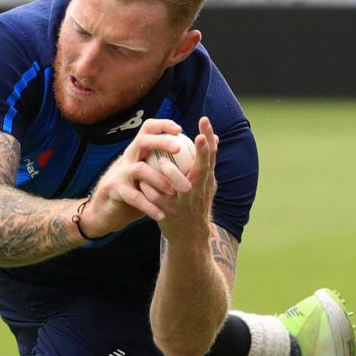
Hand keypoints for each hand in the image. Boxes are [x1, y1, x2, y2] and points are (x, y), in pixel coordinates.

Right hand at [77, 118, 195, 237]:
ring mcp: (120, 173)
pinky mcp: (114, 189)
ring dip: (159, 179)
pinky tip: (161, 215)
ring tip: (173, 191)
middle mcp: (128, 158)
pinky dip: (149, 206)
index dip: (163, 125)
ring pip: (139, 169)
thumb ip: (163, 169)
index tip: (180, 130)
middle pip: (143, 140)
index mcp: (137, 152)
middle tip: (178, 148)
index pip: (148, 129)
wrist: (105, 212)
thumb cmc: (133, 194)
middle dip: (161, 142)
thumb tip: (192, 162)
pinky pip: (134, 197)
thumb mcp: (148, 178)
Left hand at [141, 116, 218, 245]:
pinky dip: (149, 189)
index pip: (211, 156)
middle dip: (201, 153)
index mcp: (206, 180)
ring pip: (180, 186)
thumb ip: (208, 162)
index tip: (204, 120)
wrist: (189, 235)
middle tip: (195, 137)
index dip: (208, 138)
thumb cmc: (196, 203)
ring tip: (161, 161)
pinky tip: (141, 179)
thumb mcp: (206, 184)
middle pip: (203, 170)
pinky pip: (157, 198)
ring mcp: (185, 203)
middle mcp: (199, 190)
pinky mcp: (169, 214)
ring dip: (171, 173)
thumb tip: (215, 138)